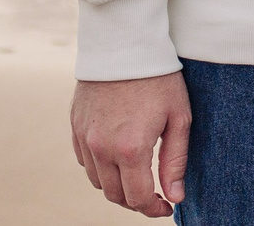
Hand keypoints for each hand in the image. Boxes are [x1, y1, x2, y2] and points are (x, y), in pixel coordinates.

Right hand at [71, 73, 191, 215]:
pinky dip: (100, 168)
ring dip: (116, 186)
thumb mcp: (178, 118)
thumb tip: (175, 197)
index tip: (166, 206)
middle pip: (114, 195)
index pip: (137, 198)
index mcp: (130, 149)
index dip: (153, 209)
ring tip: (137, 176)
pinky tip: (117, 157)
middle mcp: (101, 149)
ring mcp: (84, 138)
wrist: (125, 44)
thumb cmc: (159, 78)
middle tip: (154, 194)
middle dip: (135, 201)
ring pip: (97, 181)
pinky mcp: (75, 127)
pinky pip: (84, 161)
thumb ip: (175, 161)